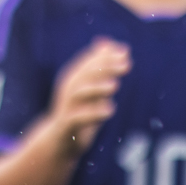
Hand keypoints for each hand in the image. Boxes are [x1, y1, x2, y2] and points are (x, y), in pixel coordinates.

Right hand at [47, 37, 129, 157]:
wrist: (59, 142)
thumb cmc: (78, 111)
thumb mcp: (89, 88)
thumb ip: (99, 66)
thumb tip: (107, 42)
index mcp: (73, 81)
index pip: (88, 63)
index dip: (105, 56)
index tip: (125, 52)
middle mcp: (68, 92)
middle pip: (83, 75)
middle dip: (104, 68)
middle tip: (126, 65)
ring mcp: (66, 109)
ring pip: (78, 94)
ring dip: (96, 88)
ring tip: (115, 86)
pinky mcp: (67, 127)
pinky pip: (78, 119)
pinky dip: (93, 113)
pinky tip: (110, 110)